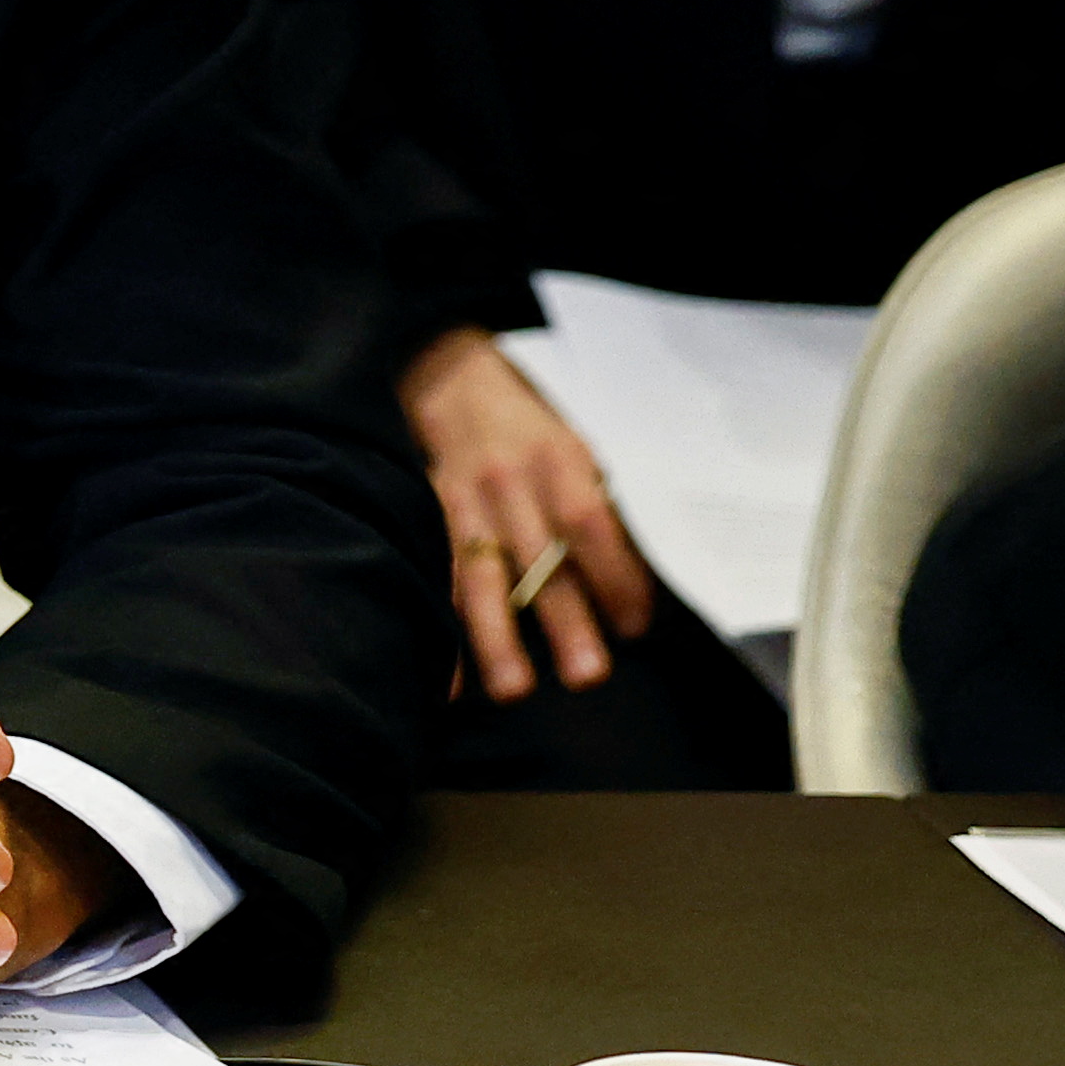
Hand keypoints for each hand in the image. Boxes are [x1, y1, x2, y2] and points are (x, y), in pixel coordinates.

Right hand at [401, 323, 647, 701]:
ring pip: (482, 576)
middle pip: (539, 559)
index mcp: (559, 457)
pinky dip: (445, 627)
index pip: (589, 522)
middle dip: (564, 622)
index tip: (635, 626)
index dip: (615, 575)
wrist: (443, 376)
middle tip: (587, 676)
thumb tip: (626, 587)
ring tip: (514, 689)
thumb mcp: (573, 448)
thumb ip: (593, 506)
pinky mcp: (429, 514)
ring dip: (498, 637)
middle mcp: (509, 479)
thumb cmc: (524, 425)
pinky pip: (440, 578)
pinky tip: (452, 677)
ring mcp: (463, 499)